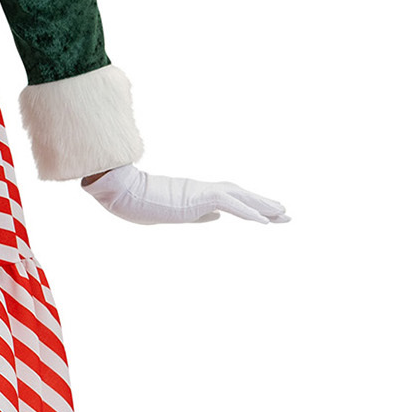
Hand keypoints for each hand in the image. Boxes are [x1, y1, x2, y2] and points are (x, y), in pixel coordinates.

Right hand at [83, 166, 287, 225]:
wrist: (123, 191)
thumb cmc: (140, 202)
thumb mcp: (173, 213)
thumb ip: (197, 214)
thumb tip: (218, 217)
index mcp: (198, 194)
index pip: (232, 199)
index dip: (252, 206)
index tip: (270, 215)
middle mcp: (204, 189)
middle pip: (242, 195)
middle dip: (266, 205)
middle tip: (288, 215)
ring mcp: (202, 191)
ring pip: (241, 197)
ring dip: (263, 206)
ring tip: (283, 215)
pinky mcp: (199, 197)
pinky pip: (230, 205)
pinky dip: (249, 212)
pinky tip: (265, 221)